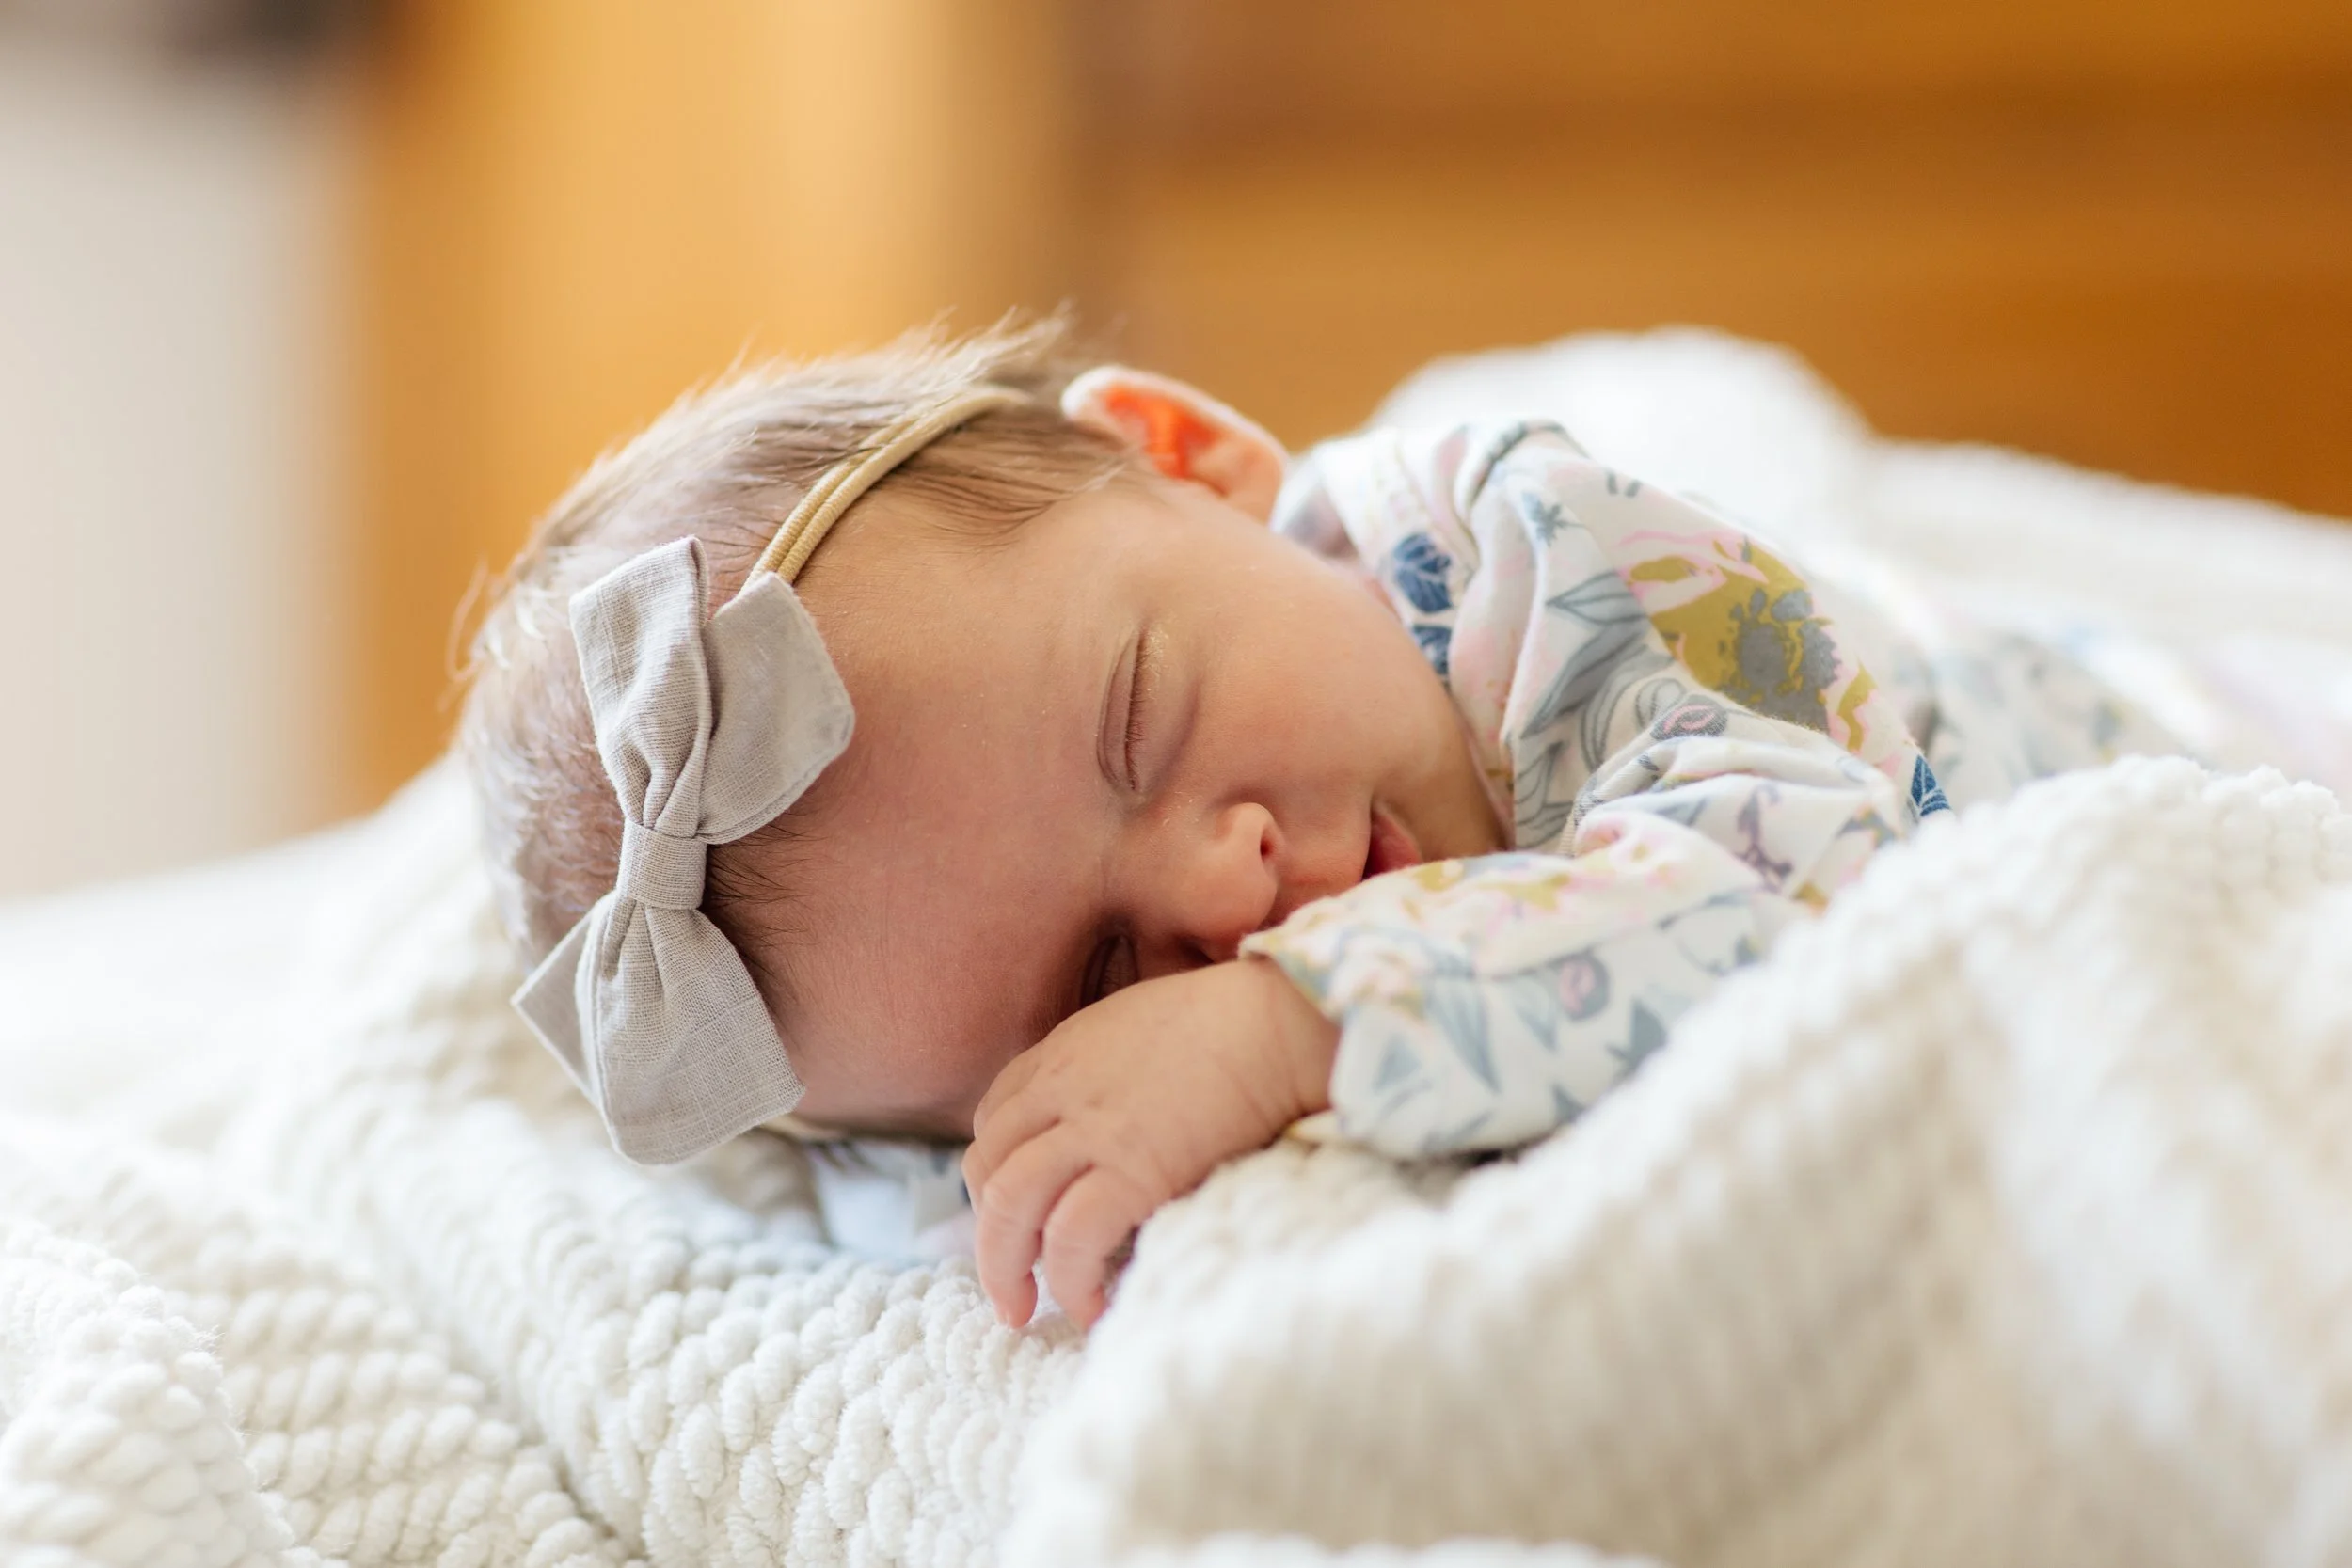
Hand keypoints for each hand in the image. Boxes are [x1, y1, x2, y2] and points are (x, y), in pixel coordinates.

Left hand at [962, 958, 1337, 1329]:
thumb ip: (1117, 1069)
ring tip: (1025, 1311)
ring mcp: (1090, 1129)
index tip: (1018, 1219)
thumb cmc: (1241, 1022)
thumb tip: (1128, 1123)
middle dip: (987, 1235)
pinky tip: (1089, 1304)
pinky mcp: (1130, 1169)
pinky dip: (1070, 1279)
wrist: (1282, 1023)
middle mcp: (1061, 1088)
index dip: (996, 1178)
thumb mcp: (1149, 1025)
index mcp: (1065, 1052)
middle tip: (1006, 1288)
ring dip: (1005, 1268)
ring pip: (1009, 1205)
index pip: (997, 1121)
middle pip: (988, 1168)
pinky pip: (1071, 1237)